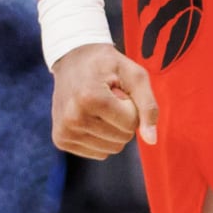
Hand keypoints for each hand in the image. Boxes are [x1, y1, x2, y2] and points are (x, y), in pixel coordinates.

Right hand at [50, 42, 159, 158]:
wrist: (73, 60)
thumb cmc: (108, 66)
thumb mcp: (135, 76)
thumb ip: (148, 106)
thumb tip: (152, 140)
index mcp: (89, 98)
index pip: (130, 124)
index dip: (132, 107)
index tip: (118, 90)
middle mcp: (72, 117)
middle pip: (122, 139)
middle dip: (123, 119)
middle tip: (109, 98)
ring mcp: (64, 131)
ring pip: (111, 149)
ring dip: (113, 129)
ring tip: (99, 106)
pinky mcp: (60, 140)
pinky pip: (99, 153)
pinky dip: (102, 137)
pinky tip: (91, 117)